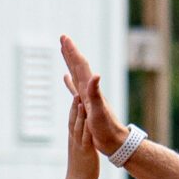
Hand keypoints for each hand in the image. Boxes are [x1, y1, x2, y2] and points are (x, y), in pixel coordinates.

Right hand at [60, 35, 128, 156]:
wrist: (115, 141)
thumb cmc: (107, 128)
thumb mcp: (99, 111)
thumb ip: (95, 93)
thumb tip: (95, 75)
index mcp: (89, 90)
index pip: (80, 66)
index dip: (72, 51)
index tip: (64, 38)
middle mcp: (89, 90)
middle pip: (78, 66)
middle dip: (70, 51)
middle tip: (63, 38)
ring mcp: (88, 96)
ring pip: (76, 74)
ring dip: (70, 62)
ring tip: (64, 52)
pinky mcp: (86, 104)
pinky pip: (75, 87)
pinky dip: (70, 81)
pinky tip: (67, 78)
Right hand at [67, 94, 99, 178]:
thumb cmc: (81, 168)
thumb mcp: (80, 151)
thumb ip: (81, 141)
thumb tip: (83, 135)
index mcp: (73, 138)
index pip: (72, 120)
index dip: (73, 107)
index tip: (75, 94)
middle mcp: (74, 139)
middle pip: (72, 119)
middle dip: (73, 105)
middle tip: (75, 90)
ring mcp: (78, 144)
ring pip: (76, 126)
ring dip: (77, 112)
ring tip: (79, 99)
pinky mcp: (85, 150)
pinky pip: (85, 137)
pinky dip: (85, 126)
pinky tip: (87, 118)